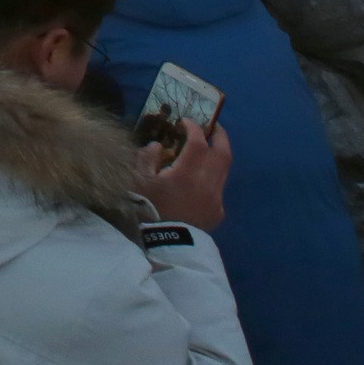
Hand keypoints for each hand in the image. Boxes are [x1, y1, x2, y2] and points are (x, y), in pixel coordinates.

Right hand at [134, 117, 231, 231]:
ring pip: (225, 169)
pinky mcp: (218, 212)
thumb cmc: (150, 209)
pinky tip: (202, 180)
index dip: (193, 127)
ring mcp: (216, 198)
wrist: (166, 244)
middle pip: (222, 152)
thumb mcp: (138, 182)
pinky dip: (213, 177)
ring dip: (218, 154)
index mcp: (188, 173)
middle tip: (210, 125)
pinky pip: (219, 188)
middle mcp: (208, 182)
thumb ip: (146, 159)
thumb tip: (157, 146)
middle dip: (218, 135)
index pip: (198, 142)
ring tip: (209, 147)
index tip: (184, 120)